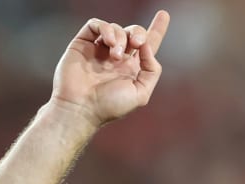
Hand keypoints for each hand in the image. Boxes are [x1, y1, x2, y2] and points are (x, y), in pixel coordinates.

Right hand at [51, 10, 169, 126]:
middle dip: (138, 33)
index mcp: (131, 69)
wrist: (80, 108)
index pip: (147, 46)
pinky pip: (96, 25)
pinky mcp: (83, 43)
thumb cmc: (109, 106)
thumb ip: (151, 70)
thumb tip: (146, 47)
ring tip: (115, 56)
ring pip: (116, 28)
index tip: (163, 14)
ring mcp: (99, 49)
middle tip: (137, 43)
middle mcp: (116, 57)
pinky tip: (109, 43)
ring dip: (121, 38)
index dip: (157, 29)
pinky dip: (106, 28)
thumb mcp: (140, 94)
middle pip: (133, 33)